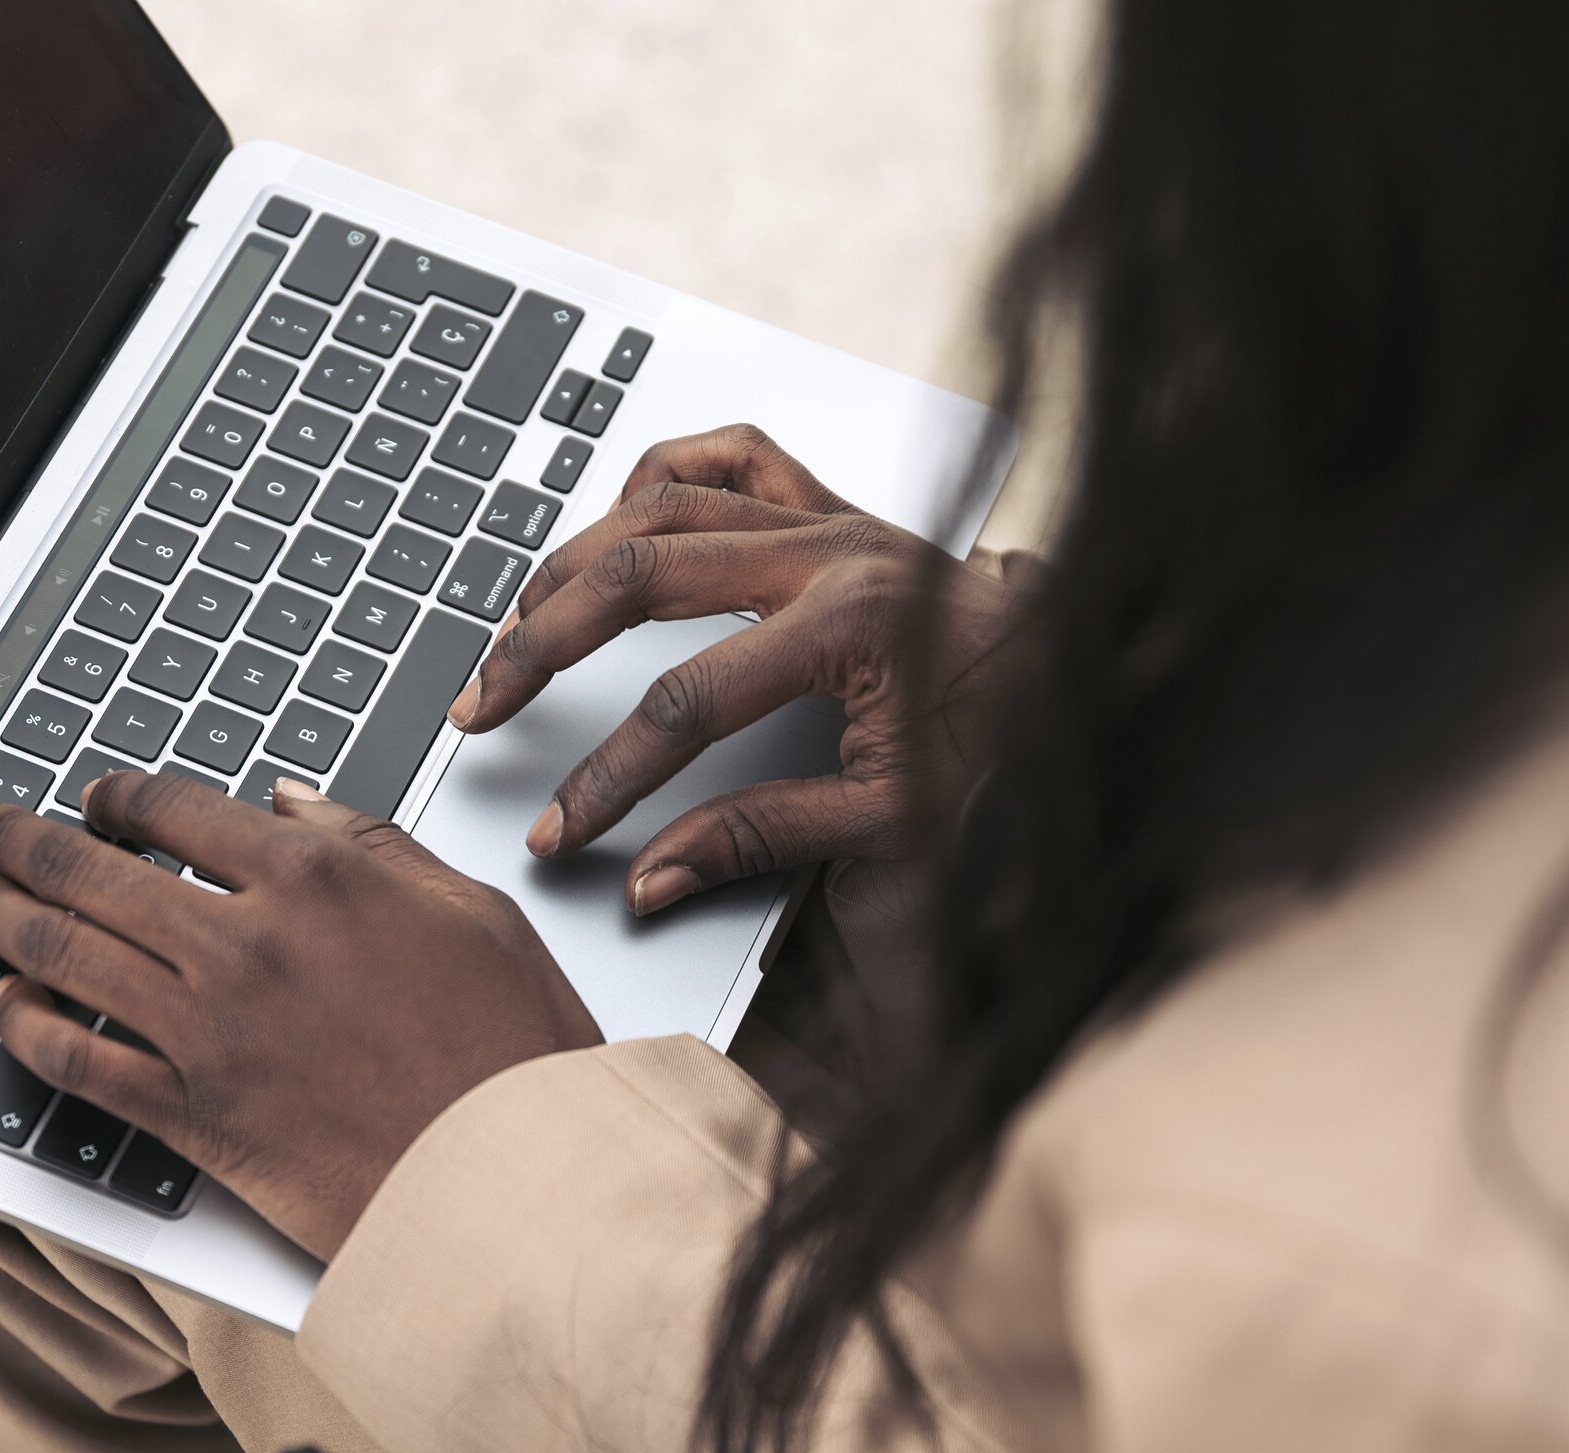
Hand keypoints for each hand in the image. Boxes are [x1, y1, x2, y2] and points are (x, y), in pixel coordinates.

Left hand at [0, 773, 601, 1259]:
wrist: (511, 1180)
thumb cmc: (512, 1053)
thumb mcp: (473, 911)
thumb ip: (373, 846)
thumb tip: (291, 807)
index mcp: (317, 880)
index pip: (178, 811)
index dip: (120, 798)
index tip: (99, 800)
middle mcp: (247, 944)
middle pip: (94, 874)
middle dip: (24, 843)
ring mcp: (209, 1032)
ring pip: (64, 957)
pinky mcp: (193, 1116)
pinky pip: (78, 1063)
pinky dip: (27, 1029)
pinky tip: (6, 1006)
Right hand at [444, 424, 1025, 914]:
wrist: (1084, 665)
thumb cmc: (1004, 739)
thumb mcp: (898, 822)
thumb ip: (765, 841)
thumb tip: (652, 879)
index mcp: (852, 627)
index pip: (688, 704)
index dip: (609, 774)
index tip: (558, 827)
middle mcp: (830, 551)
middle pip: (643, 576)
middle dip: (545, 644)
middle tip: (483, 704)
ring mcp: (827, 515)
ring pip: (660, 502)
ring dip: (571, 561)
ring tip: (512, 624)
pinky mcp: (828, 502)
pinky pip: (725, 456)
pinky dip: (657, 477)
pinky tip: (613, 520)